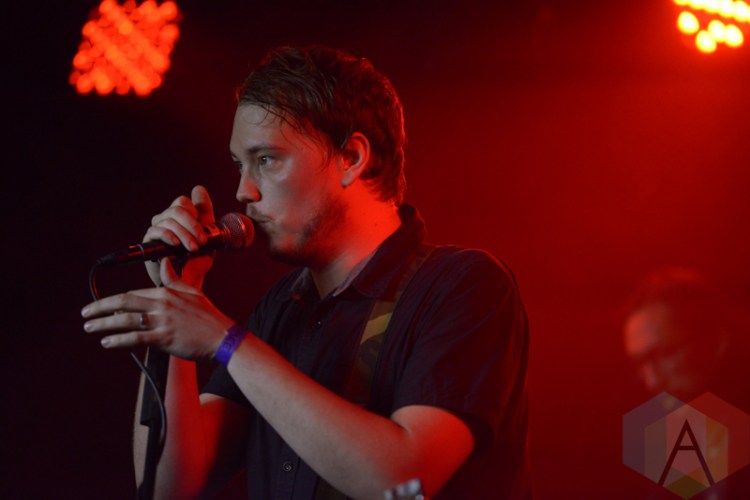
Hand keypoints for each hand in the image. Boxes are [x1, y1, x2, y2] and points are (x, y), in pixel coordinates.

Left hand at [82, 257, 234, 359]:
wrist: (222, 337)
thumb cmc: (208, 316)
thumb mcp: (191, 291)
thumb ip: (173, 278)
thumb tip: (164, 261)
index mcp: (166, 292)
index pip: (134, 293)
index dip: (115, 300)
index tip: (102, 305)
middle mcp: (162, 304)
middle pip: (124, 302)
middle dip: (100, 307)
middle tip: (85, 313)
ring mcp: (162, 321)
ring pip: (125, 319)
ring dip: (103, 323)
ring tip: (89, 327)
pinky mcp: (164, 338)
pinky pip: (135, 338)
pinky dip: (118, 339)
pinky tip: (106, 342)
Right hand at [144, 185, 214, 288]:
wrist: (191, 279)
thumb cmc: (199, 257)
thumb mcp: (209, 233)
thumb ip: (205, 211)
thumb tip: (198, 188)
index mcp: (181, 215)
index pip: (182, 201)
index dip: (194, 213)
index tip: (204, 228)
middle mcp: (167, 219)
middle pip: (176, 209)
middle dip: (192, 225)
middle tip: (202, 241)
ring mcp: (157, 229)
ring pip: (169, 221)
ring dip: (184, 234)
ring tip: (193, 248)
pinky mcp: (149, 241)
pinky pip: (156, 231)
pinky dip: (169, 236)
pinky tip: (176, 244)